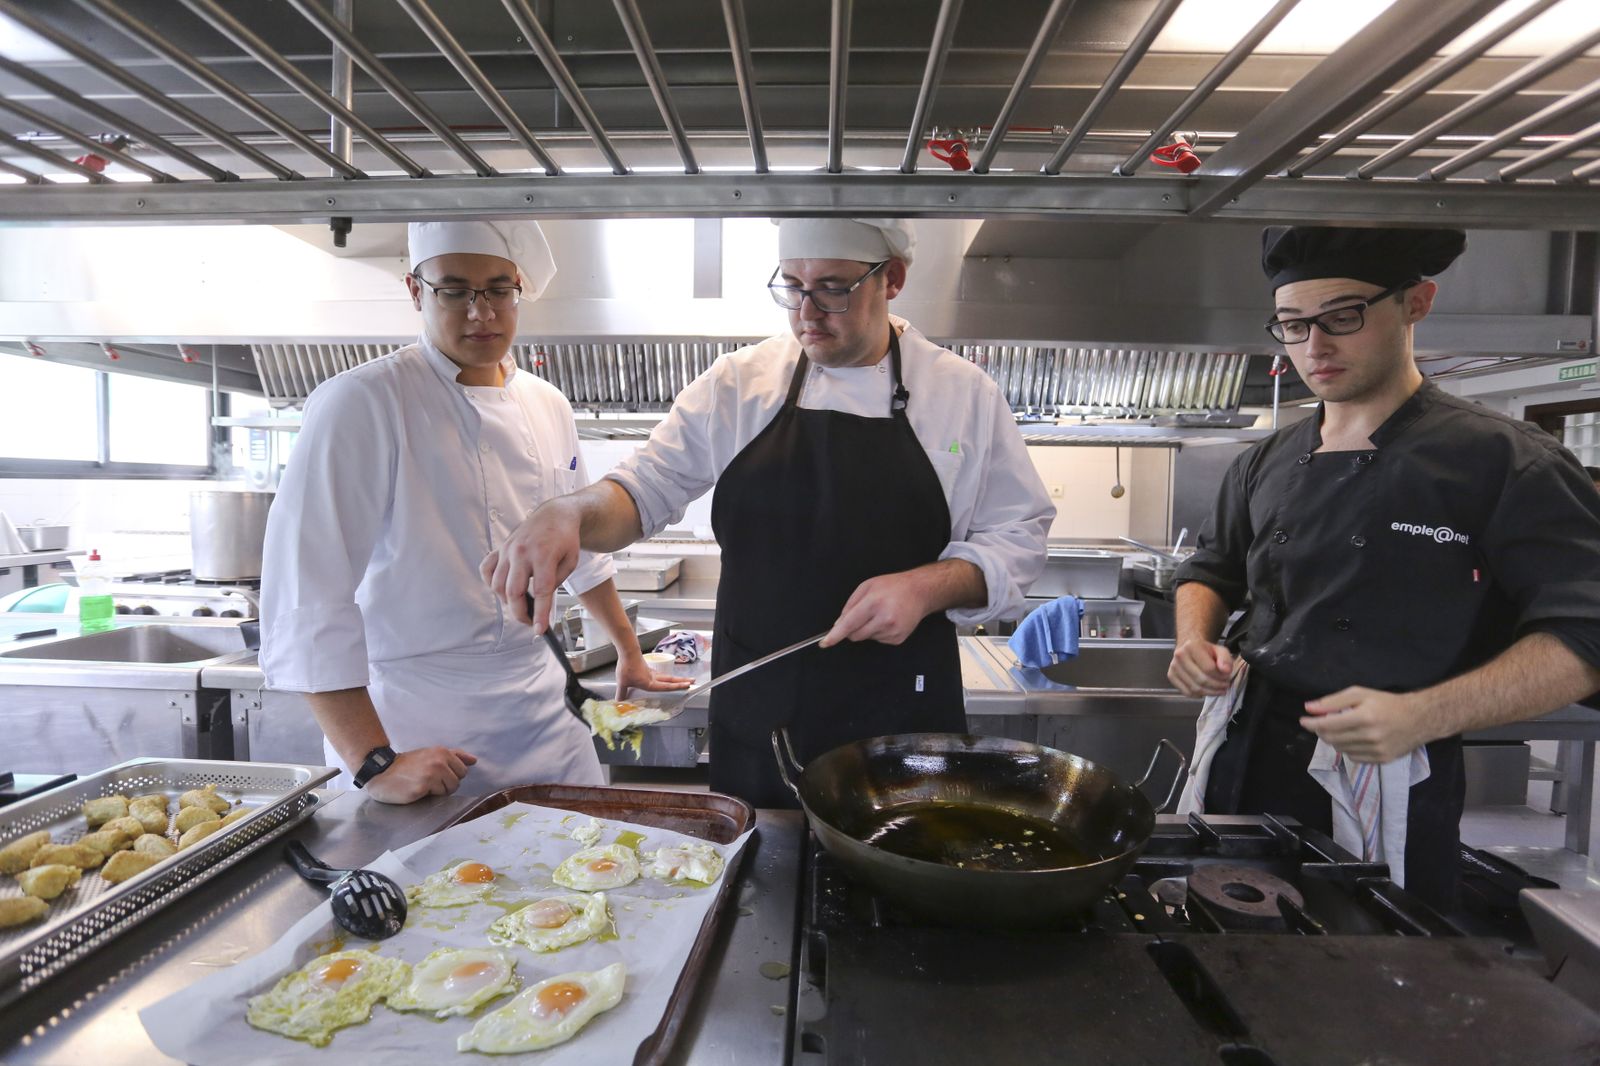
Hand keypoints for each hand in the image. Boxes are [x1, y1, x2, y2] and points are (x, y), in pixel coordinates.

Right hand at [364, 746, 476, 803]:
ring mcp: (431, 774)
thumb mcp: (431, 754)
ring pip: (449, 790)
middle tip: (428, 780)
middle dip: (446, 784)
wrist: (382, 771)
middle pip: (458, 781)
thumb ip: (454, 756)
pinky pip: (437, 796)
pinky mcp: (423, 787)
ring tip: (422, 784)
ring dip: (437, 791)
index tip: (436, 773)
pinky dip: (428, 795)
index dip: (450, 775)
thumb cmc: (407, 765)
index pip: (463, 770)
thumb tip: (474, 760)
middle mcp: (439, 761)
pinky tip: (416, 789)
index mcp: (442, 752)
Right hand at [481, 499, 581, 631]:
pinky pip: (487, 570)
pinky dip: (491, 584)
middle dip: (521, 614)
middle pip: (514, 592)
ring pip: (498, 585)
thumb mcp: (570, 562)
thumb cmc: (564, 538)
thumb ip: (556, 583)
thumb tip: (541, 604)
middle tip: (531, 622)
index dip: (540, 614)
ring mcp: (507, 549)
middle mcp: (521, 552)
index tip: (540, 630)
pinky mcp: (500, 549)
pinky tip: (503, 590)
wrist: (554, 515)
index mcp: (543, 554)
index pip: (540, 591)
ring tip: (521, 606)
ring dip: (507, 602)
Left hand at [615, 652, 693, 700]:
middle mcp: (653, 677)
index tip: (687, 686)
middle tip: (692, 682)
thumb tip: (619, 701)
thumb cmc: (627, 667)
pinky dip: (665, 677)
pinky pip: (659, 674)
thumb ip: (621, 692)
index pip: (666, 686)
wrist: (628, 651)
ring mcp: (651, 672)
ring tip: (684, 680)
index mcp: (649, 683)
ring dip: (676, 679)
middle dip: (682, 682)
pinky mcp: (648, 667)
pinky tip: (664, 678)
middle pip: (671, 680)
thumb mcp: (622, 682)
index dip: (677, 687)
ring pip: (667, 676)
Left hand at [822, 571, 932, 647]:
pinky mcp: (898, 639)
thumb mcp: (867, 586)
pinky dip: (878, 632)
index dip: (835, 635)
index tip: (825, 643)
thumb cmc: (893, 586)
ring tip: (881, 613)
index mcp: (874, 603)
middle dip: (852, 629)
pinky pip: (878, 640)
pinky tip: (888, 620)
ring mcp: (892, 631)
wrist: (919, 592)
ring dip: (868, 628)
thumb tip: (838, 624)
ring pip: (866, 638)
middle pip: (855, 635)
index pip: (849, 624)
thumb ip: (850, 605)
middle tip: (863, 614)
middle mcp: (884, 619)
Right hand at [1168, 639, 1233, 697]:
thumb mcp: (1220, 650)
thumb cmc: (1205, 650)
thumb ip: (1226, 659)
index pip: (1209, 668)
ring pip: (1194, 688)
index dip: (1221, 676)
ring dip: (1209, 692)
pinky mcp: (1171, 676)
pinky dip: (1198, 695)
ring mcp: (1174, 667)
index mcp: (1192, 646)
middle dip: (1217, 686)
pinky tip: (1206, 690)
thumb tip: (1226, 671)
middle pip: (1201, 679)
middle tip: (1224, 686)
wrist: (1189, 648)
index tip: (1227, 677)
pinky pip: (1187, 692)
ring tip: (1218, 689)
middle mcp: (1180, 656)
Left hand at [1300, 687, 1430, 763]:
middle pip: (1332, 739)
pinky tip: (1354, 739)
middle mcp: (1370, 736)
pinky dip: (1348, 749)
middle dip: (1321, 731)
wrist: (1419, 719)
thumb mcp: (1361, 694)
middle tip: (1321, 723)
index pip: (1328, 724)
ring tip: (1340, 729)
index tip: (1303, 721)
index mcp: (1364, 716)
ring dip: (1334, 740)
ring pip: (1341, 749)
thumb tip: (1309, 708)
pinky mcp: (1382, 760)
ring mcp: (1377, 750)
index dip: (1311, 723)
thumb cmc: (1387, 703)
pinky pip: (1354, 758)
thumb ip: (1333, 701)